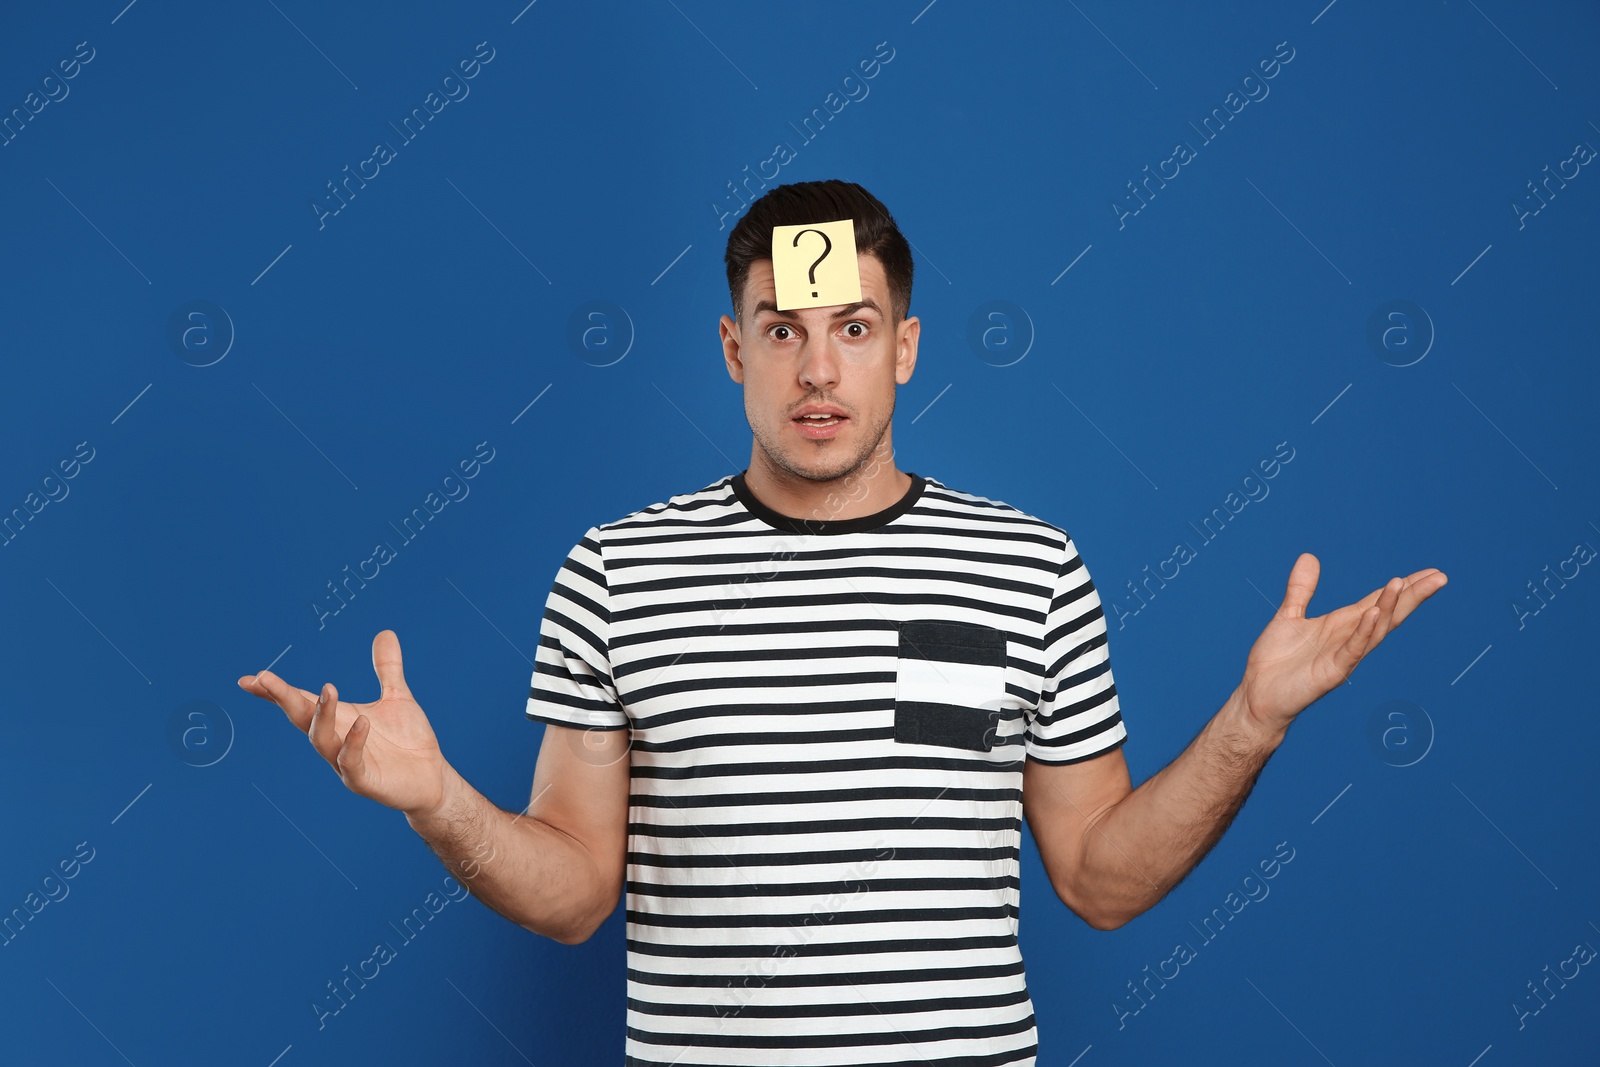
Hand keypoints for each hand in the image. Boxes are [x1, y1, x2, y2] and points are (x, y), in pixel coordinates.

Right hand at [238, 630, 448, 816]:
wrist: (432, 779)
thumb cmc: (408, 741)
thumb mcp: (398, 697)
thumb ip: (387, 668)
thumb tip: (385, 632)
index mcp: (338, 720)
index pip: (300, 702)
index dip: (275, 692)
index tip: (250, 678)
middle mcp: (335, 740)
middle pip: (300, 718)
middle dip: (283, 698)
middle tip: (264, 678)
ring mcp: (345, 763)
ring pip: (321, 740)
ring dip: (321, 715)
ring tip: (329, 689)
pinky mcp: (364, 781)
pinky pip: (351, 764)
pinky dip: (353, 743)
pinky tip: (362, 722)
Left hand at [1238, 553, 1447, 733]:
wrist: (1256, 696)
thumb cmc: (1275, 661)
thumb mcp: (1289, 615)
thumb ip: (1301, 588)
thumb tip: (1309, 556)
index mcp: (1342, 625)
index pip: (1380, 601)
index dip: (1404, 587)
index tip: (1431, 572)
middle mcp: (1348, 640)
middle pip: (1388, 613)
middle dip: (1412, 596)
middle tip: (1440, 576)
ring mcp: (1343, 657)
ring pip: (1375, 630)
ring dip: (1389, 607)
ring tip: (1401, 583)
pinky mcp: (1331, 673)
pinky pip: (1352, 650)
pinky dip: (1364, 632)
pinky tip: (1374, 613)